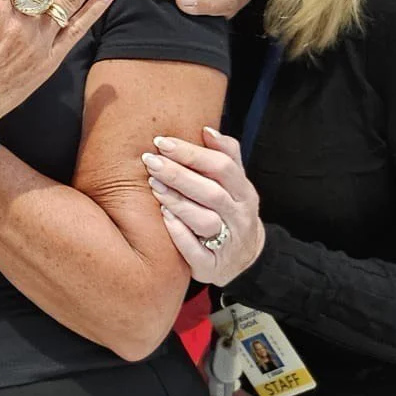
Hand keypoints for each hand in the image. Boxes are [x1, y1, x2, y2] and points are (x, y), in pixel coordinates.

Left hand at [142, 126, 264, 284]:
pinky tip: (163, 217)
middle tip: (151, 161)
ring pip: (206, 221)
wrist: (243, 258)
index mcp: (244, 192)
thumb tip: (206, 129)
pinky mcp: (213, 266)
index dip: (192, 153)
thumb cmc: (230, 210)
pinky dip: (180, 234)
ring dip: (179, 202)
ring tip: (153, 185)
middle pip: (212, 192)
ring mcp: (228, 242)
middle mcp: (239, 216)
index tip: (162, 141)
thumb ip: (225, 155)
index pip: (223, 166)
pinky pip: (196, 251)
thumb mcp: (234, 183)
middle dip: (179, 175)